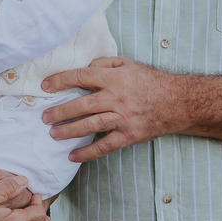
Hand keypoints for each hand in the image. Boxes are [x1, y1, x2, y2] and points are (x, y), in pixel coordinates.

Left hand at [39, 56, 182, 160]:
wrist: (177, 102)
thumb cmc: (151, 82)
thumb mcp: (128, 64)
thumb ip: (105, 64)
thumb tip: (84, 67)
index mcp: (114, 79)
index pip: (81, 77)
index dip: (61, 81)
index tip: (46, 86)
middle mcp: (116, 98)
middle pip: (82, 105)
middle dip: (60, 111)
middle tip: (44, 117)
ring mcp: (122, 119)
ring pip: (90, 126)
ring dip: (69, 131)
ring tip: (53, 134)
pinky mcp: (128, 136)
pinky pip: (104, 146)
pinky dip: (87, 153)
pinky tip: (73, 156)